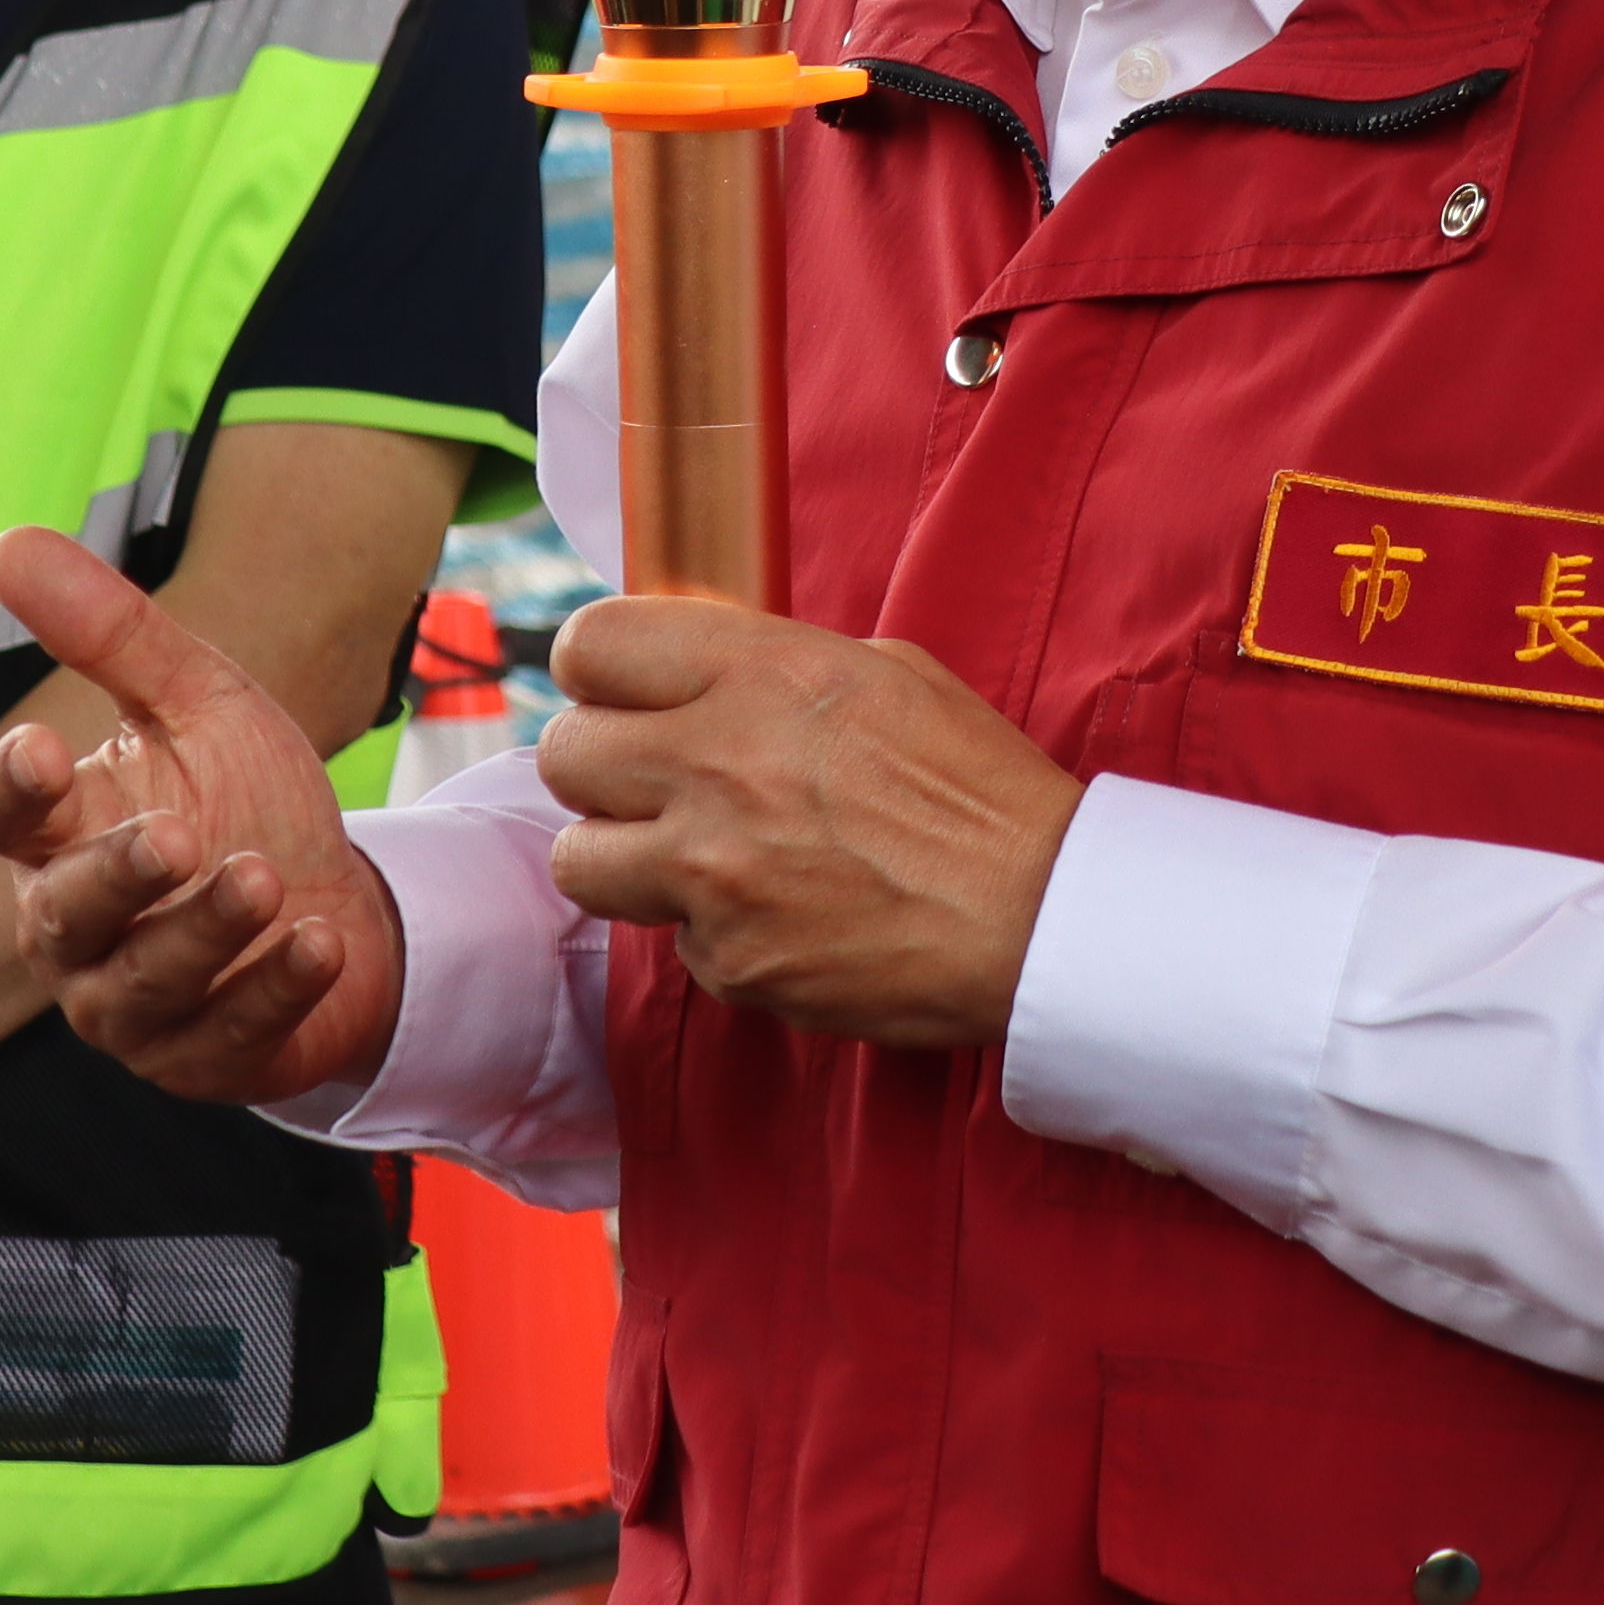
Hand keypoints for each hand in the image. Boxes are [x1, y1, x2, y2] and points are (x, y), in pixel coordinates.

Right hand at [0, 528, 409, 1107]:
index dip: (9, 790)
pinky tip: (318, 942)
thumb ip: (110, 634)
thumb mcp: (196, 704)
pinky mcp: (206, 1060)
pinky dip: (275, 989)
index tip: (42, 751)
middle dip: (116, 877)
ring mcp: (135, 1007)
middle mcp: (77, 932)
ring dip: (207, 931)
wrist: (340, 907)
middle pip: (64, 913)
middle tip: (173, 835)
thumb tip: (7, 541)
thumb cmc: (245, 804)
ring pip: (147, 983)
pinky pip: (231, 1035)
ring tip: (265, 878)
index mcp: (58, 839)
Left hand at [532, 597, 1083, 1047]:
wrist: (1037, 915)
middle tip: (650, 779)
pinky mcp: (728, 959)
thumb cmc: (978, 789)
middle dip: (600, 766)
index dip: (597, 672)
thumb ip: (774, 667)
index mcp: (761, 673)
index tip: (618, 692)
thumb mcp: (886, 674)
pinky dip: (710, 931)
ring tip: (690, 855)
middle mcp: (719, 763)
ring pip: (579, 859)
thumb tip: (701, 675)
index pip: (594, 645)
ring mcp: (713, 871)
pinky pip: (669, 939)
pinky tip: (777, 914)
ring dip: (623, 856)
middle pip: (566, 753)